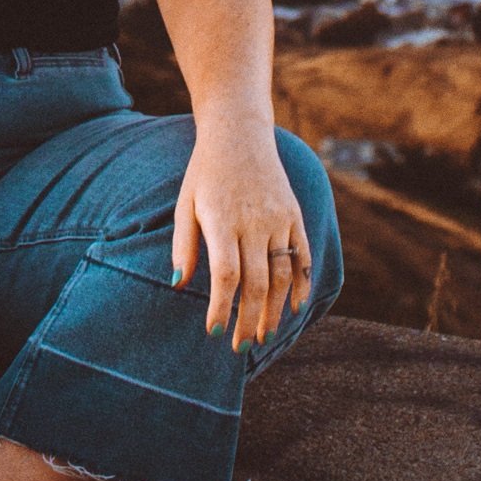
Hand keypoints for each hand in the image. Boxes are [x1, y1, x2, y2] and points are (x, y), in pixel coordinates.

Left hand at [171, 115, 311, 351]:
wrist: (240, 133)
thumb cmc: (205, 172)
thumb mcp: (185, 204)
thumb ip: (183, 245)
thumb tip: (178, 285)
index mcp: (222, 220)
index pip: (226, 275)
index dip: (221, 307)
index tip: (214, 332)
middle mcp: (254, 222)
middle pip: (257, 283)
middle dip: (249, 320)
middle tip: (242, 347)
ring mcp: (278, 218)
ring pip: (283, 275)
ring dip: (275, 310)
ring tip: (265, 335)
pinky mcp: (294, 215)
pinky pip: (303, 255)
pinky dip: (301, 285)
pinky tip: (294, 309)